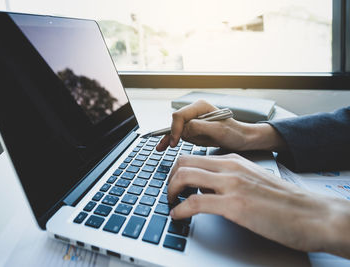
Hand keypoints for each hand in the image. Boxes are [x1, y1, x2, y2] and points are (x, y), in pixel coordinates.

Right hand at [156, 100, 285, 151]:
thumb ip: (199, 127)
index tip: (175, 142)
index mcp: (200, 106)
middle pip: (175, 122)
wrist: (243, 139)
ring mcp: (194, 121)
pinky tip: (165, 146)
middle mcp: (195, 112)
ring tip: (171, 146)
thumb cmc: (234, 133)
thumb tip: (183, 129)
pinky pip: (180, 134)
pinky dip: (172, 140)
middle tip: (165, 147)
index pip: (179, 116)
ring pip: (176, 129)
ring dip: (173, 138)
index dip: (175, 129)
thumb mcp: (218, 130)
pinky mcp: (193, 130)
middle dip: (171, 134)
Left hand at [167, 153, 349, 257]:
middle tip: (169, 193)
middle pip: (183, 162)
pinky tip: (178, 216)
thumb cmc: (285, 201)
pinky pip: (194, 203)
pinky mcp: (234, 205)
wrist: (313, 214)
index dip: (177, 170)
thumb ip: (230, 179)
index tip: (174, 183)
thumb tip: (207, 188)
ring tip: (171, 203)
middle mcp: (230, 168)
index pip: (194, 157)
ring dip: (170, 191)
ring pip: (185, 176)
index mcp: (233, 161)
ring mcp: (231, 185)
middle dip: (170, 178)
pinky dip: (180, 210)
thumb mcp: (253, 180)